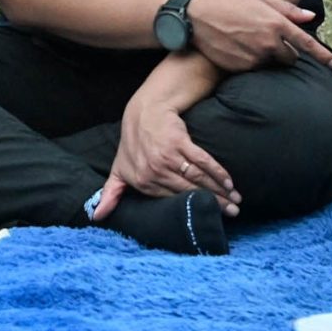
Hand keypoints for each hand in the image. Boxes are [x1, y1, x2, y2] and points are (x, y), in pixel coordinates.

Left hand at [97, 82, 239, 217]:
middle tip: (233, 214)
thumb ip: (111, 194)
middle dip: (213, 204)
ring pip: (198, 178)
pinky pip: (202, 160)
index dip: (191, 209)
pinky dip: (218, 171)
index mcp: (142, 182)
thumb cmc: (131, 144)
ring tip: (236, 201)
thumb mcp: (118, 170)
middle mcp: (155, 170)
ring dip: (220, 190)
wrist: (143, 112)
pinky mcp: (180, 141)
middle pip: (189, 192)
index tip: (209, 217)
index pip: (172, 200)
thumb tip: (96, 217)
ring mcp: (168, 156)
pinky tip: (229, 182)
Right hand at [186, 0, 331, 71]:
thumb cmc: (232, 5)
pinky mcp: (242, 68)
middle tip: (267, 41)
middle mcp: (269, 42)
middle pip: (290, 58)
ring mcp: (255, 57)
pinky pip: (254, 70)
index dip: (323, 56)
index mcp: (277, 24)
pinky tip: (237, 50)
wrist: (199, 18)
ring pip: (271, 65)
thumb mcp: (260, 0)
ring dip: (266, 57)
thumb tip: (310, 18)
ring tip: (247, 42)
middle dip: (285, 53)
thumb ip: (288, 10)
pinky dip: (250, 63)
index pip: (306, 44)